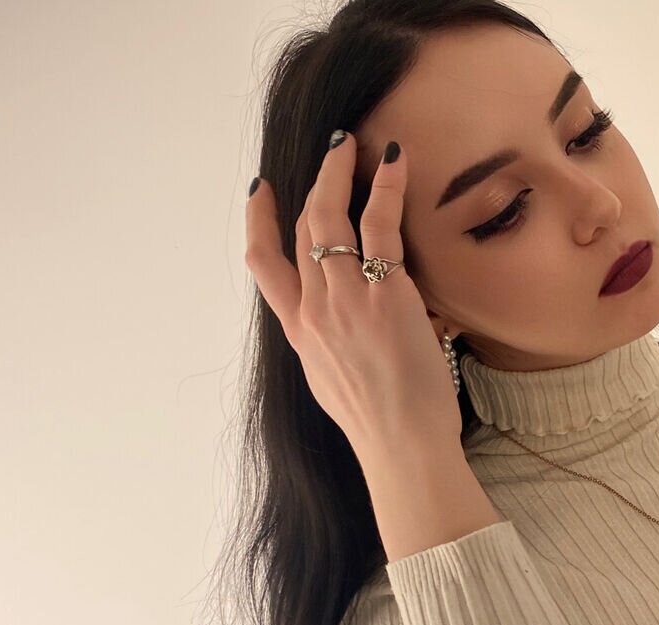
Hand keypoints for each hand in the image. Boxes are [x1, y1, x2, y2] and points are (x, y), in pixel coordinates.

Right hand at [244, 133, 461, 453]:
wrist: (400, 444)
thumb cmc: (380, 424)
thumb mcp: (334, 382)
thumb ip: (331, 345)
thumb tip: (346, 330)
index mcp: (299, 332)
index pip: (264, 265)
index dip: (258, 221)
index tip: (261, 190)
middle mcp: (314, 310)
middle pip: (301, 230)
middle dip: (314, 182)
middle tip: (331, 152)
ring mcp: (345, 298)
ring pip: (332, 218)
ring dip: (341, 173)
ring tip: (353, 146)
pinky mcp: (384, 293)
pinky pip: (379, 225)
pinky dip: (386, 187)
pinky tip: (395, 162)